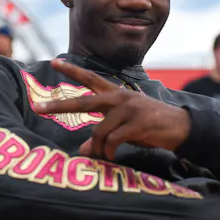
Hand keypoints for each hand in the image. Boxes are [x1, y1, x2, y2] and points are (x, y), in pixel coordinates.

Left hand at [33, 59, 191, 159]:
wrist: (181, 128)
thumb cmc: (150, 127)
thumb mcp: (124, 129)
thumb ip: (103, 135)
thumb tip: (83, 150)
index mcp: (116, 94)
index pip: (91, 78)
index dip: (72, 70)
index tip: (54, 61)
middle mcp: (120, 97)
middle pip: (83, 101)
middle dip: (58, 105)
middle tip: (38, 108)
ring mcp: (129, 109)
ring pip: (99, 132)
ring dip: (99, 149)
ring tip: (105, 157)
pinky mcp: (137, 123)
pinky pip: (112, 141)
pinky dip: (109, 152)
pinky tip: (112, 157)